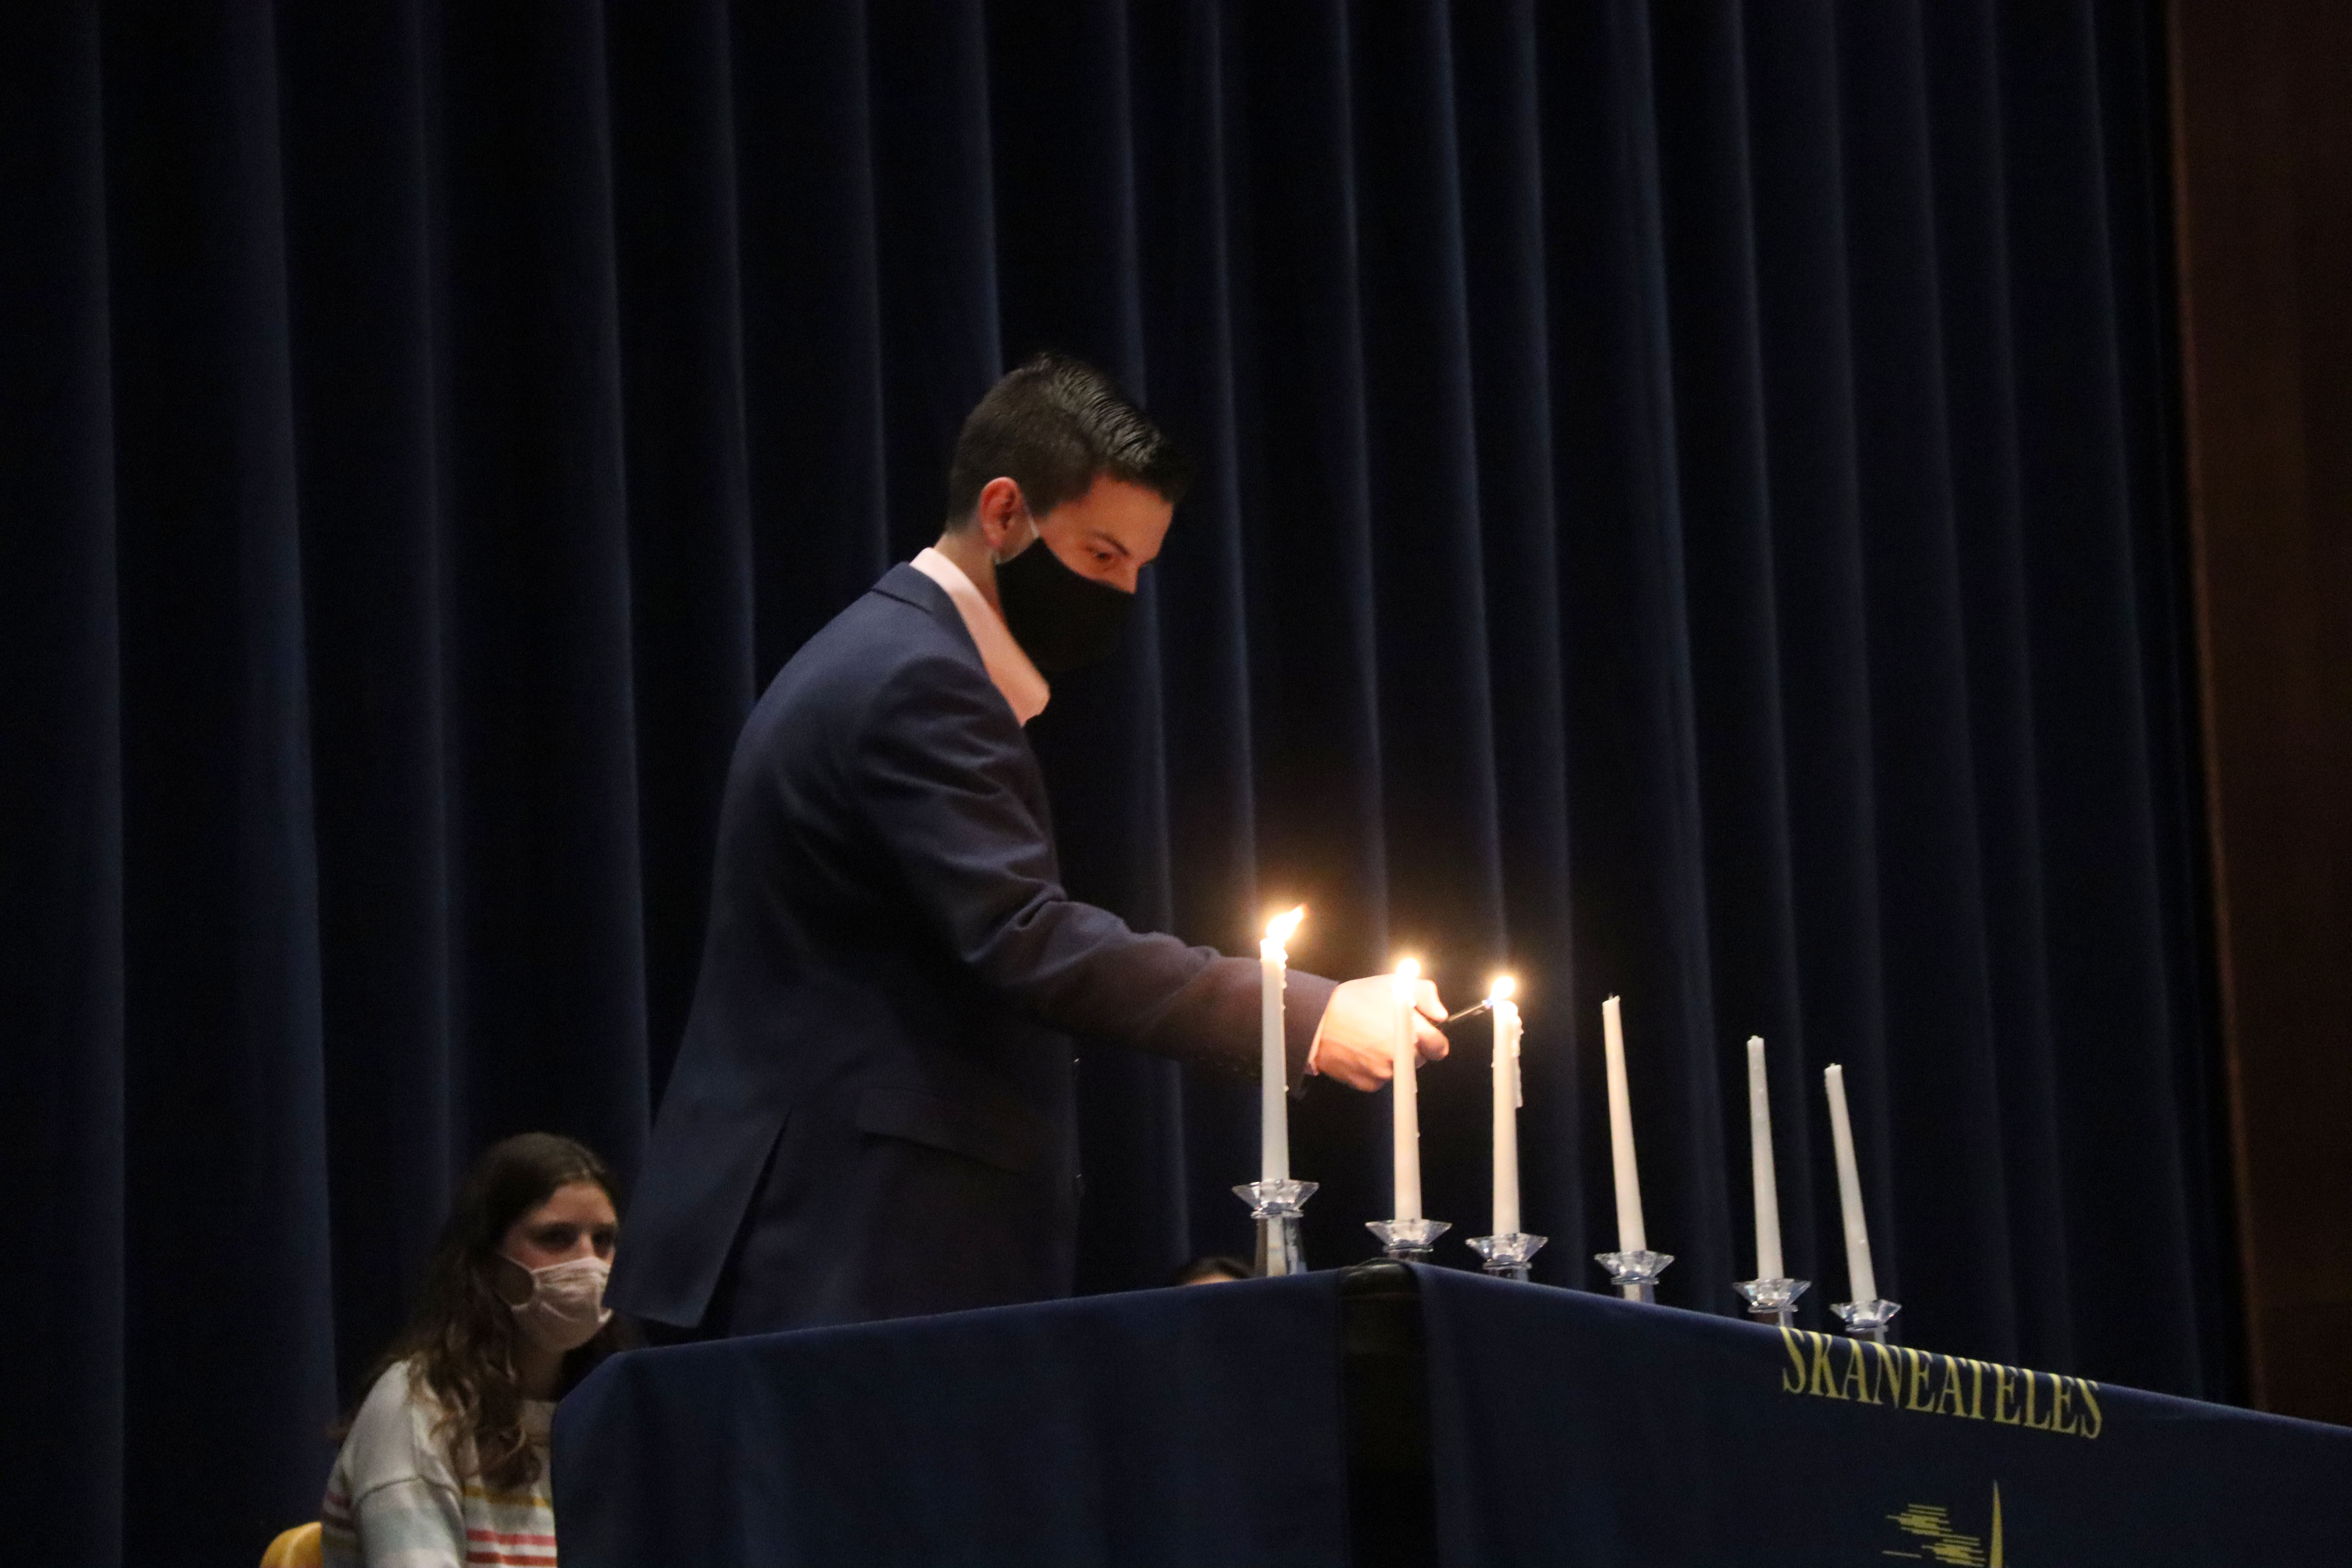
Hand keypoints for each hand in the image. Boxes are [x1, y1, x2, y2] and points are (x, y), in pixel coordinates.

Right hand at [1309, 975, 1448, 1090]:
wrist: (1316, 1021)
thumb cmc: (1355, 999)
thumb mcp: (1393, 983)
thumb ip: (1425, 994)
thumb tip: (1441, 1015)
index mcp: (1411, 1032)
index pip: (1439, 1047)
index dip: (1434, 1040)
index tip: (1423, 1034)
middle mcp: (1400, 1057)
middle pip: (1419, 1060)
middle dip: (1411, 1048)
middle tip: (1390, 1031)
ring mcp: (1383, 1074)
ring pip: (1398, 1071)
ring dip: (1391, 1059)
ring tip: (1371, 1039)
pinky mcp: (1367, 1084)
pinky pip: (1379, 1080)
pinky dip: (1374, 1069)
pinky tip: (1361, 1052)